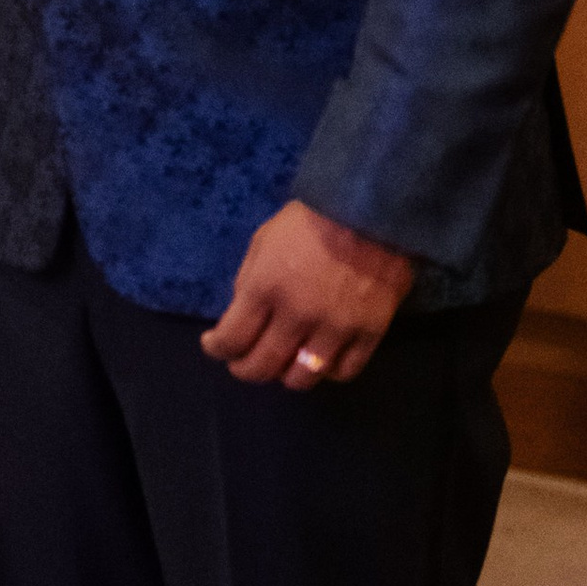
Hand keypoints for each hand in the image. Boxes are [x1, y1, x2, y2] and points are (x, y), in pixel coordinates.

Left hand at [200, 199, 414, 391]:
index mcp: (265, 287)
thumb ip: (249, 281)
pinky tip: (320, 360)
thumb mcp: (264, 241)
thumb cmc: (311, 219)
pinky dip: (327, 372)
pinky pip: (344, 371)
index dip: (217, 349)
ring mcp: (335, 328)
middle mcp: (297, 315)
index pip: (232, 339)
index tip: (215, 346)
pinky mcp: (369, 332)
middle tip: (243, 363)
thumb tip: (240, 316)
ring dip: (285, 375)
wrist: (372, 207)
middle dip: (245, 369)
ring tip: (283, 364)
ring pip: (302, 378)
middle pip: (263, 366)